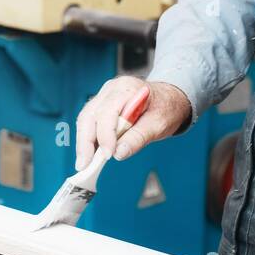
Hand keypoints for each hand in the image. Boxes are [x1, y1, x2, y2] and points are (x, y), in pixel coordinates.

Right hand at [74, 77, 191, 168]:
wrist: (170, 99)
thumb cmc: (166, 108)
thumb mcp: (159, 124)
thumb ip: (139, 138)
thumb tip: (119, 153)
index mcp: (127, 89)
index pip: (107, 112)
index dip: (105, 135)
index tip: (107, 155)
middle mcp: (111, 89)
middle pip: (90, 115)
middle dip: (85, 141)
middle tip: (84, 165)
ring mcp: (105, 96)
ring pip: (86, 118)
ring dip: (84, 142)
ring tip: (84, 163)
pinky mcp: (103, 105)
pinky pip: (90, 121)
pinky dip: (88, 138)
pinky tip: (90, 153)